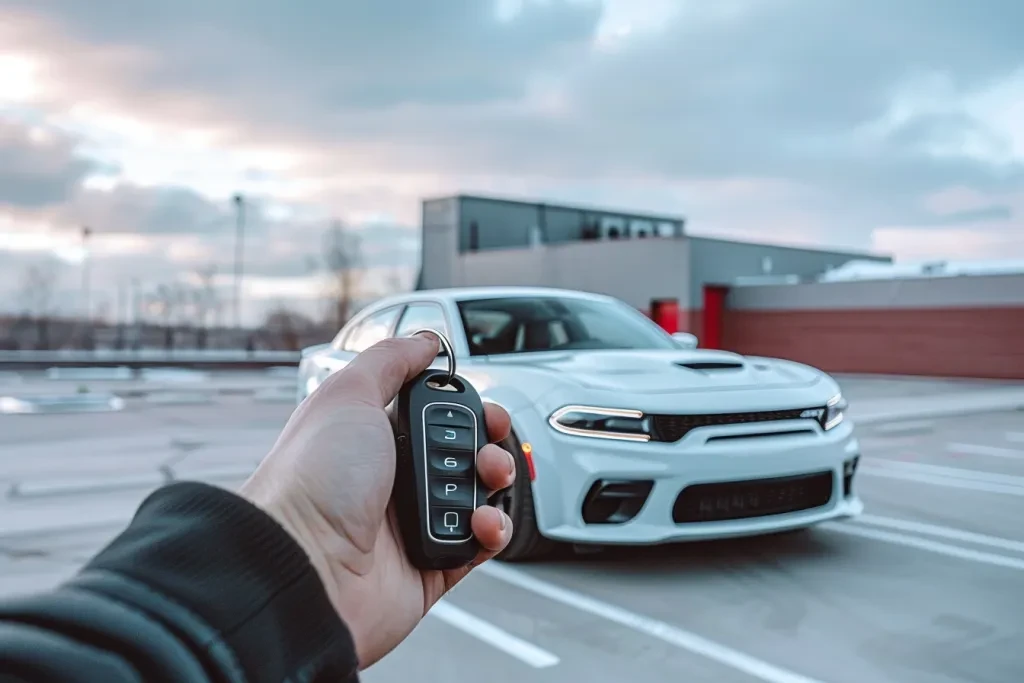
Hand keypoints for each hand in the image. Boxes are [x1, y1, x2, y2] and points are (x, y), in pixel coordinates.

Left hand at [239, 332, 515, 668]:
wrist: (303, 565)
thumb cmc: (312, 481)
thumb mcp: (347, 394)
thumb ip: (389, 360)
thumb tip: (425, 341)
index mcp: (374, 440)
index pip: (437, 417)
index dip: (467, 409)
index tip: (484, 409)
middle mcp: (393, 481)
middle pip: (465, 455)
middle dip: (490, 445)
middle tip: (489, 447)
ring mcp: (412, 526)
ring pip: (478, 498)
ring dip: (496, 486)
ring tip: (487, 482)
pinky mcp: (430, 567)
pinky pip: (477, 547)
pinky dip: (492, 532)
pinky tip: (482, 522)